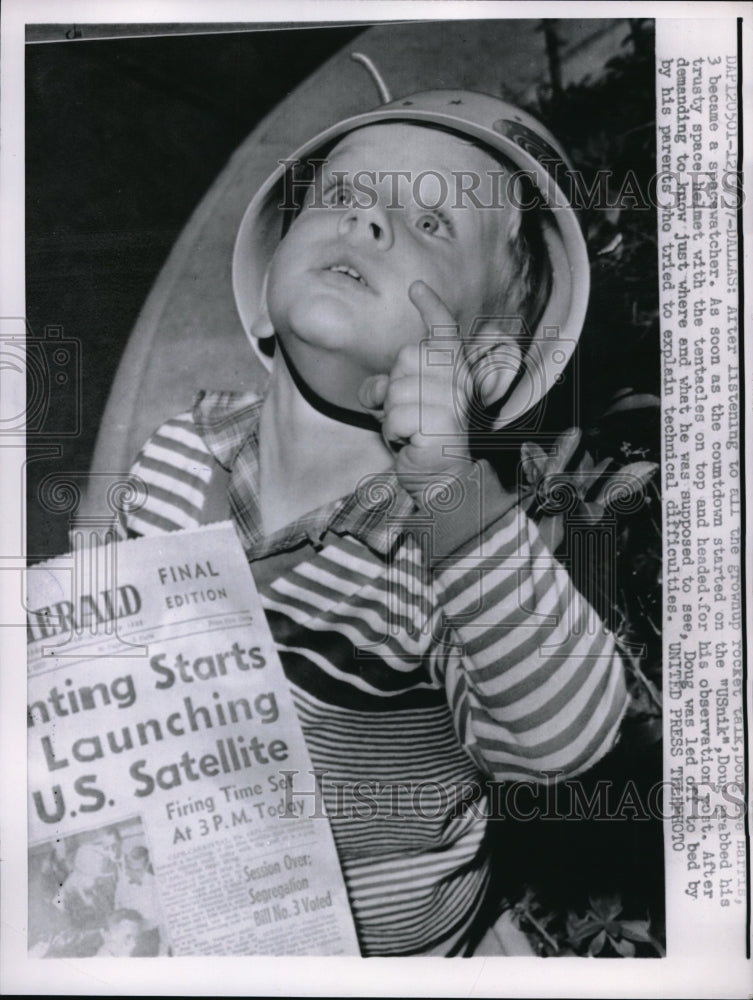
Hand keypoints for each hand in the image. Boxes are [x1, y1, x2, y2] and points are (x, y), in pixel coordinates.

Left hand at [357, 280, 472, 480]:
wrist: (444, 481)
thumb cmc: (424, 441)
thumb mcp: (402, 407)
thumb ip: (387, 388)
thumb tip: (370, 389)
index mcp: (454, 371)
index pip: (444, 330)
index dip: (430, 306)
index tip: (416, 287)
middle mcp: (457, 381)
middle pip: (405, 358)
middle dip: (393, 388)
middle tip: (408, 415)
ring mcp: (450, 401)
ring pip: (395, 390)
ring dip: (391, 416)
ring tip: (410, 432)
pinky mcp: (439, 423)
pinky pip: (393, 418)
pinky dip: (392, 434)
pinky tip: (410, 444)